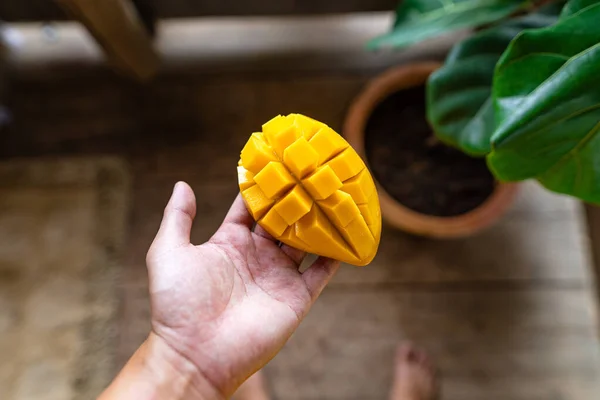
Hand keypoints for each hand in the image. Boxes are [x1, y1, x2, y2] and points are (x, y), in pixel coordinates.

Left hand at [141, 182, 338, 397]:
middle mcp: (257, 256)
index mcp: (229, 242)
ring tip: (332, 195)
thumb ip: (177, 217)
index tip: (277, 164)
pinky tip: (346, 234)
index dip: (262, 188)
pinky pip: (321, 272)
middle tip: (310, 174)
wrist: (195, 353)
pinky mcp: (296, 297)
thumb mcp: (169, 251)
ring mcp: (278, 276)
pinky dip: (334, 255)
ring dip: (317, 221)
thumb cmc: (177, 303)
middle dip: (295, 199)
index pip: (250, 208)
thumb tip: (182, 184)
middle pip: (282, 220)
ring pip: (305, 241)